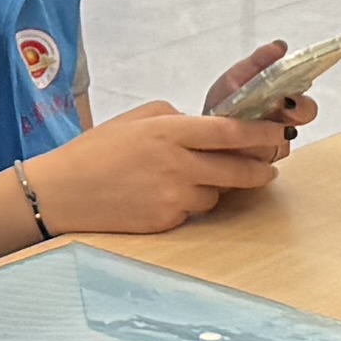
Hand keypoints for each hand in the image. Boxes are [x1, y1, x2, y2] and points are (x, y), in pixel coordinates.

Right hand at [34, 98, 298, 235]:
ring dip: (218, 187)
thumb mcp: (137, 119)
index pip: (231, 133)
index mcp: (169, 131)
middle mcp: (177, 165)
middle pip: (237, 169)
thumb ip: (176, 119)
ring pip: (217, 194)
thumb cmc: (96, 150)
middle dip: (260, 168)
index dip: (262, 135)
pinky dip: (192, 203)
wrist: (61, 192)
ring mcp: (173, 197)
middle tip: (270, 165)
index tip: (279, 133)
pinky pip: (195, 211)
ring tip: (192, 178)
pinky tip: (167, 195)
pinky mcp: (166, 221)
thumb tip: (207, 129)